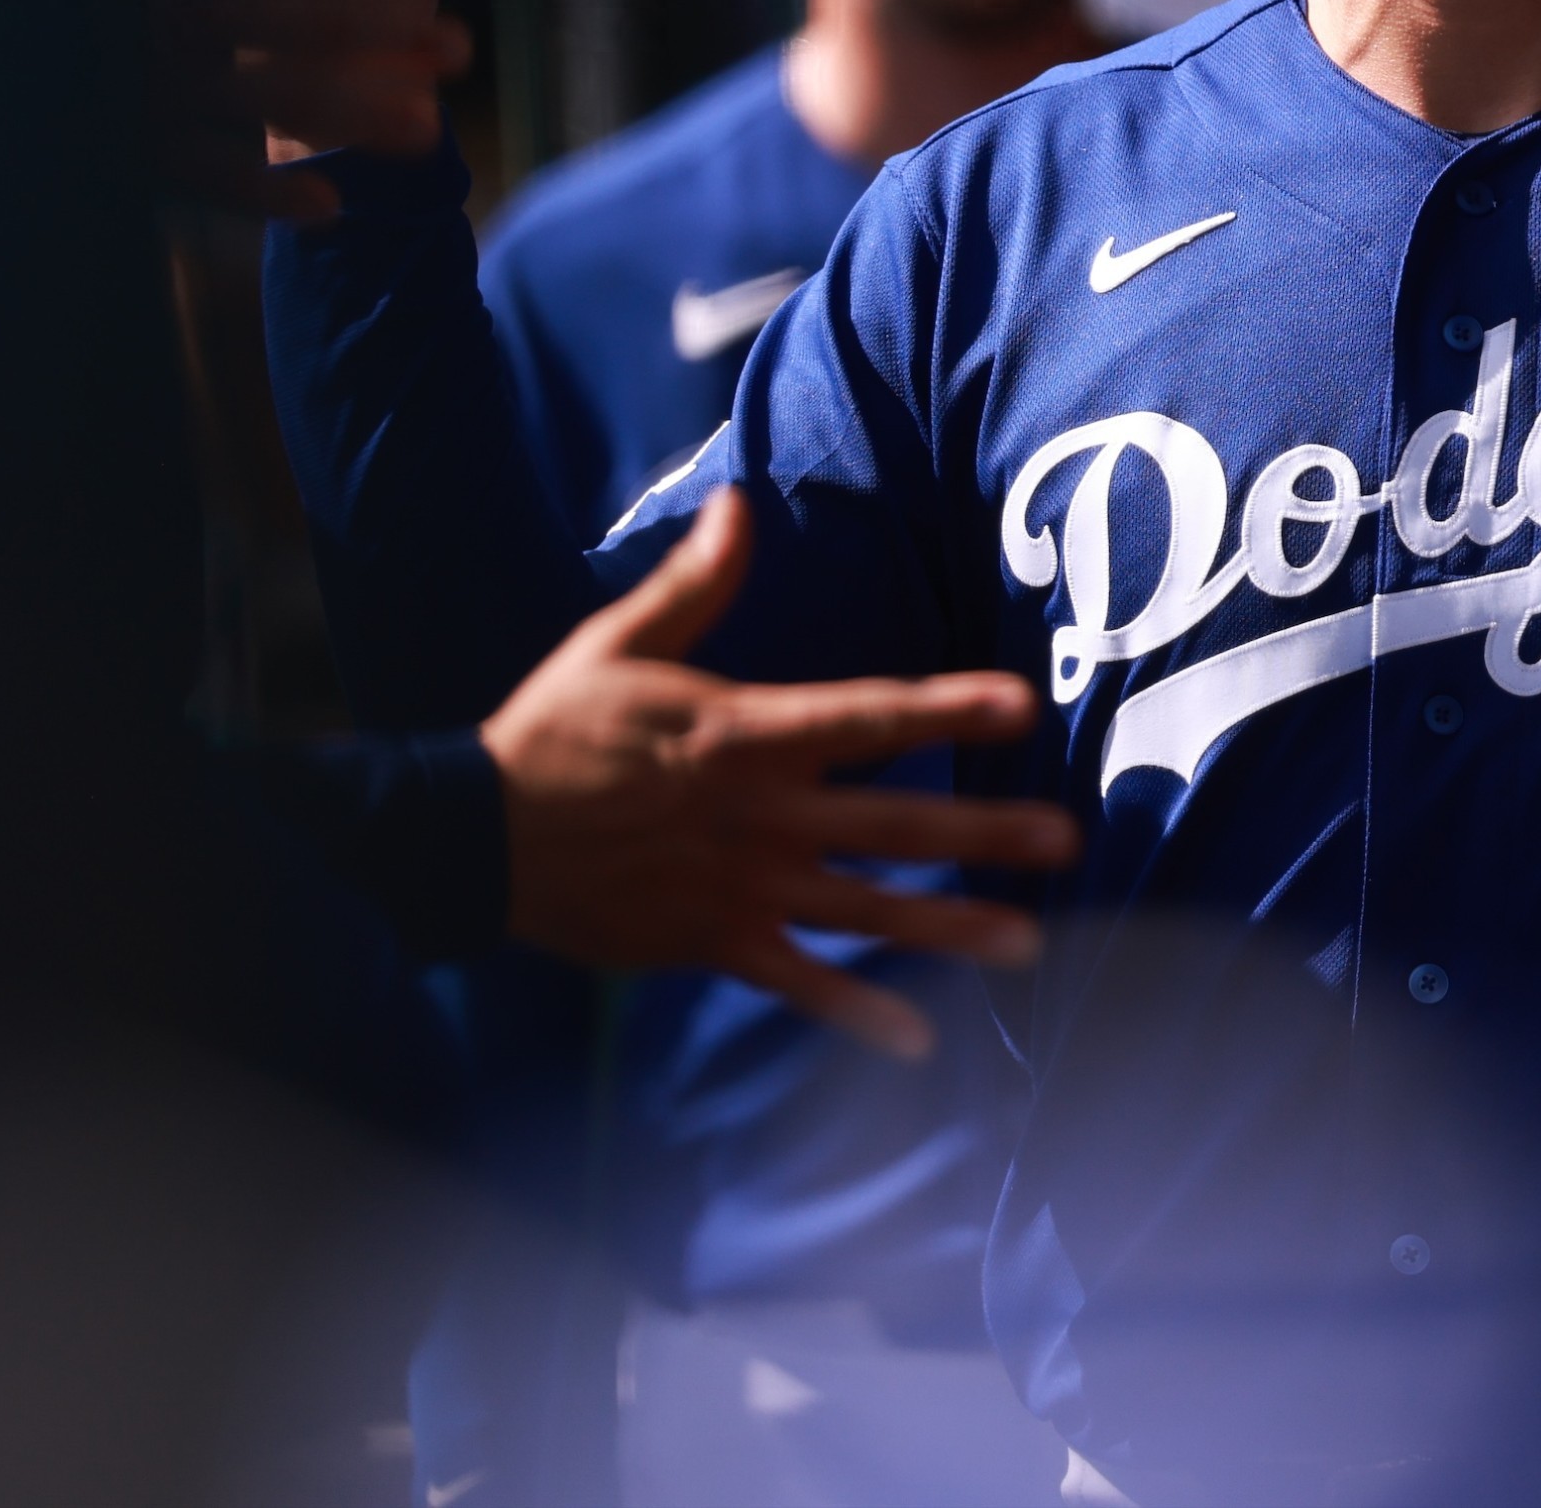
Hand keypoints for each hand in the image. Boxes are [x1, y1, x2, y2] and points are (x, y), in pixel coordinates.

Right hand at [112, 0, 461, 220]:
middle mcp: (156, 7)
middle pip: (290, 22)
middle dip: (380, 36)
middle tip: (463, 48)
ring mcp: (140, 78)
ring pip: (263, 98)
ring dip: (351, 116)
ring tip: (427, 133)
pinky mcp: (118, 142)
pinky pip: (198, 174)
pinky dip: (260, 194)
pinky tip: (329, 210)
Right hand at [481, 490, 1083, 1055]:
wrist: (473, 839)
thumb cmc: (554, 732)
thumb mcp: (620, 644)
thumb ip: (695, 584)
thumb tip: (737, 501)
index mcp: (745, 736)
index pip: (865, 716)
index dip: (946, 709)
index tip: (1021, 705)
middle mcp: (760, 817)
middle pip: (891, 822)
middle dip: (983, 831)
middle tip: (1067, 841)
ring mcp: (741, 888)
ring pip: (864, 910)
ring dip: (947, 928)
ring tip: (1026, 943)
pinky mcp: (712, 943)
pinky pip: (796, 982)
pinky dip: (854, 1012)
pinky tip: (918, 1039)